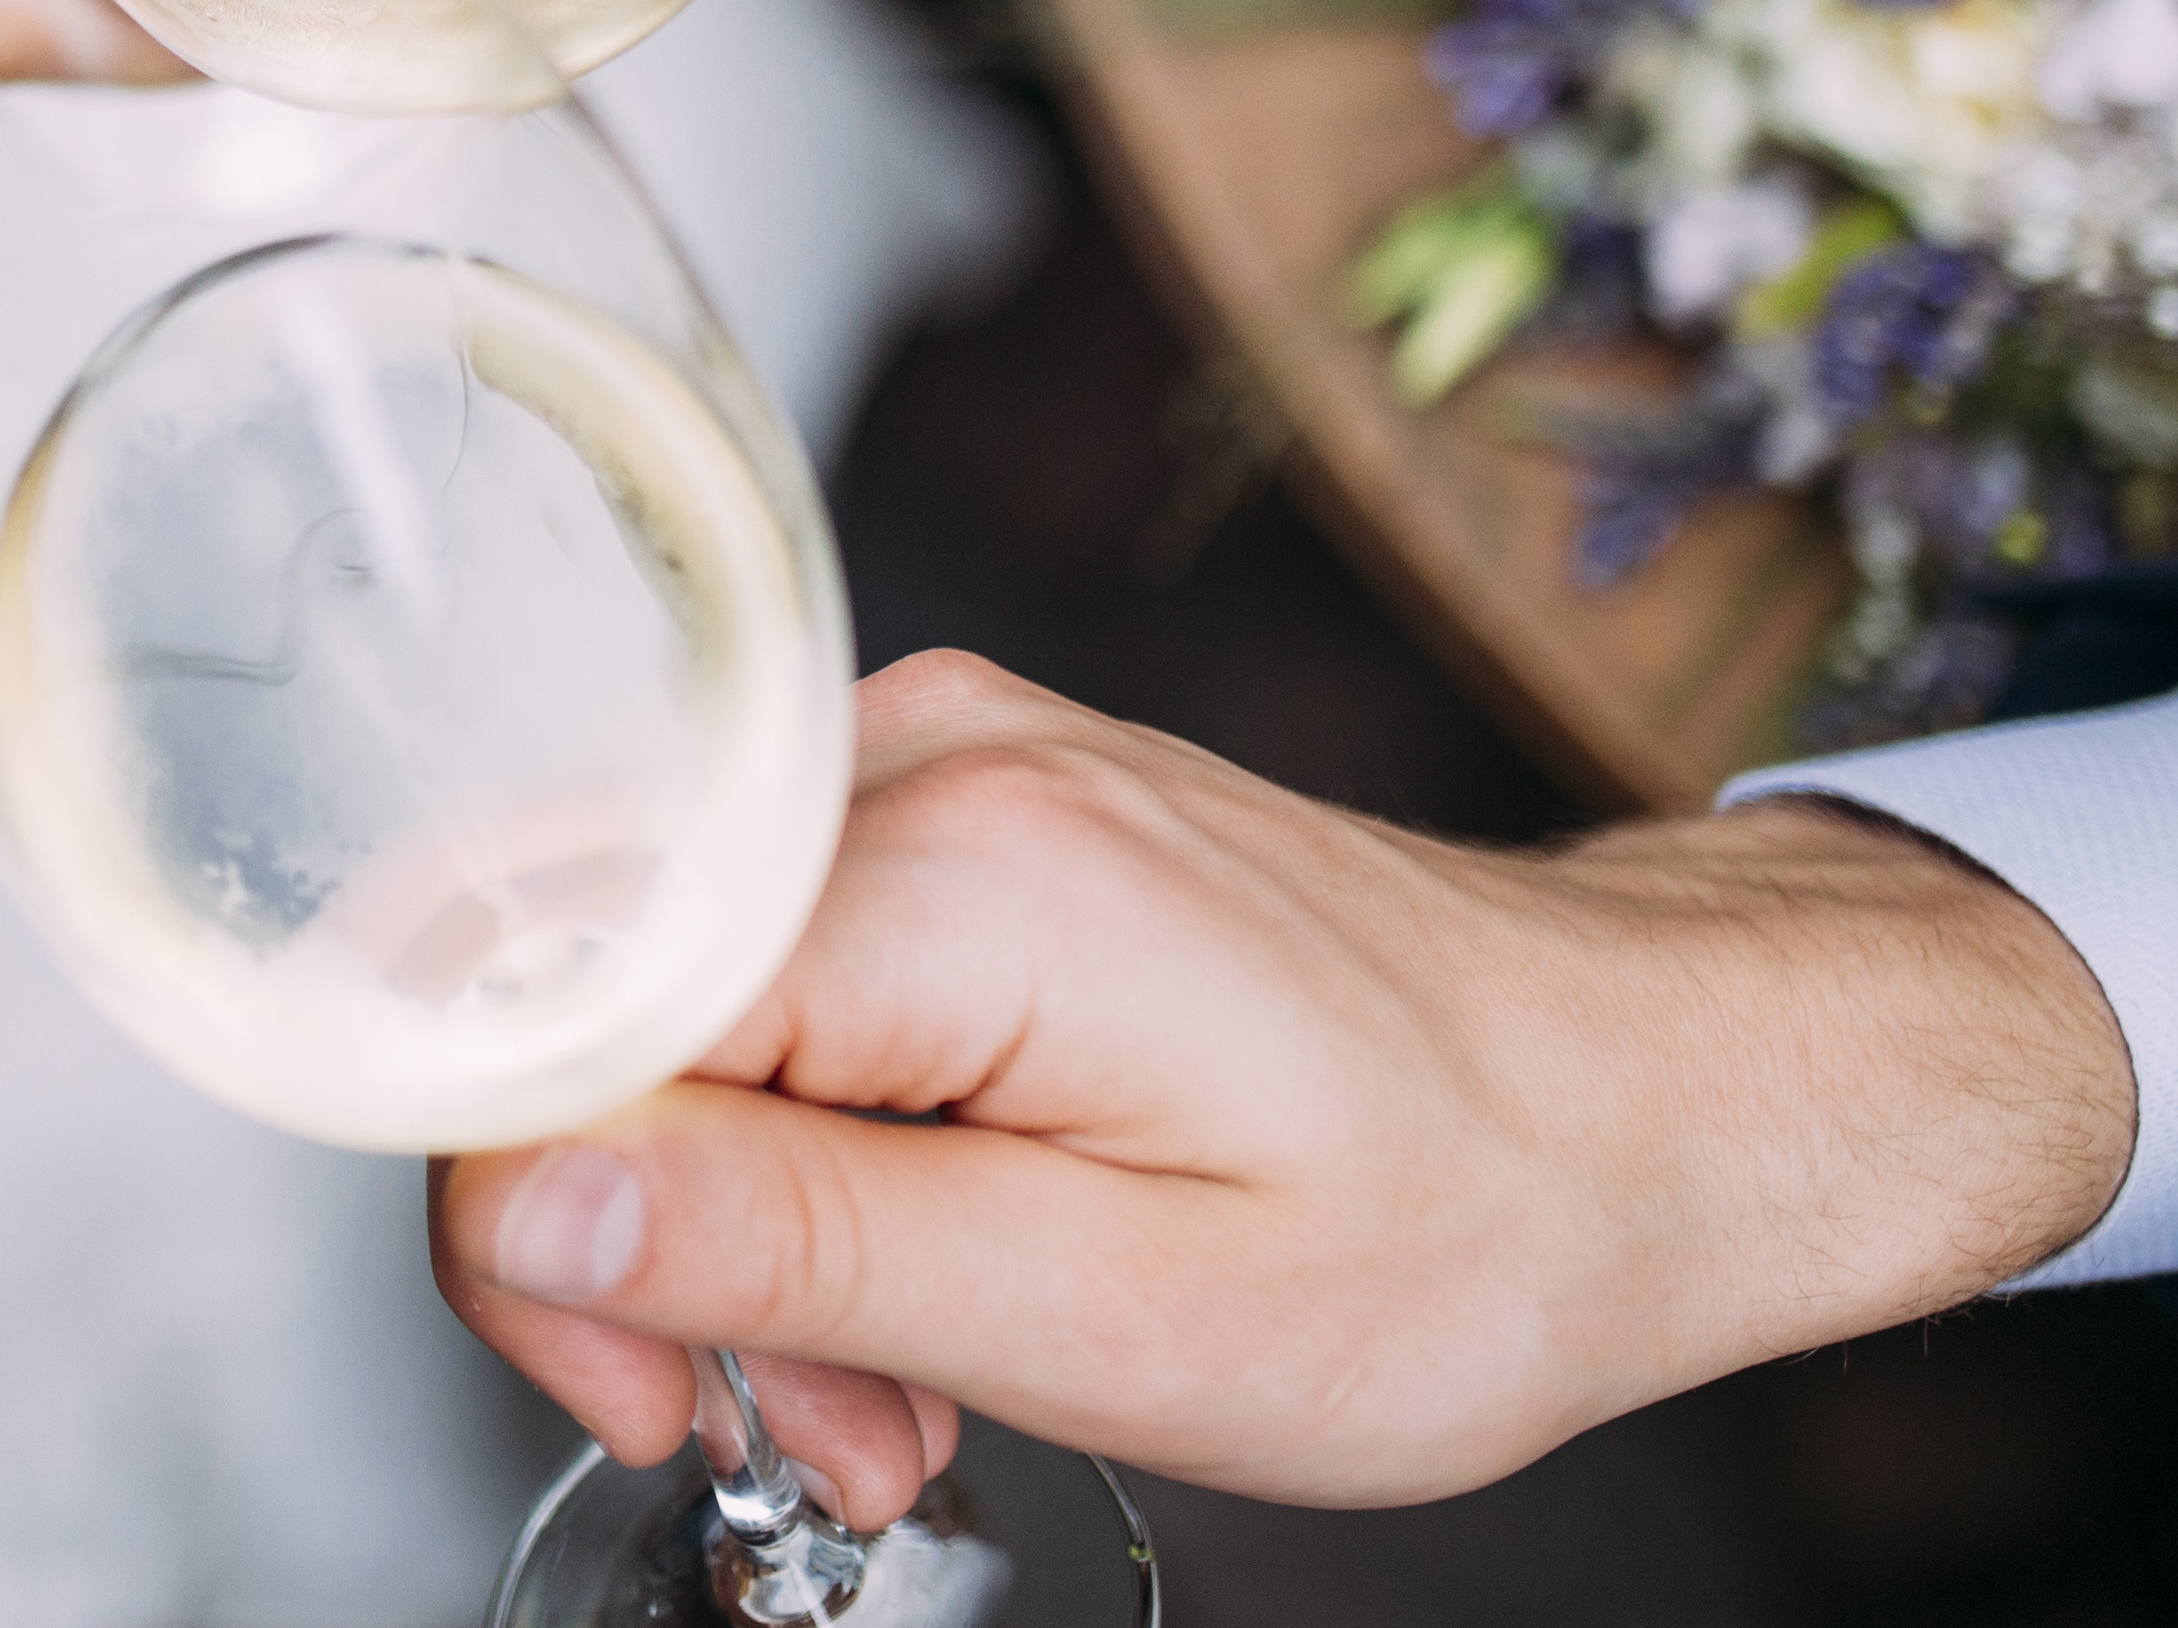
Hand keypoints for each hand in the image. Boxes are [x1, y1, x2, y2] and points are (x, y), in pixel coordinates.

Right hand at [433, 653, 2133, 1509]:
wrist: (1662, 1099)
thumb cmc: (1462, 1227)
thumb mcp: (1122, 1314)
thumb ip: (790, 1241)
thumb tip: (515, 1202)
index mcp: (950, 869)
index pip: (543, 1018)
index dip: (538, 1234)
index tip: (666, 1398)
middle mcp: (914, 756)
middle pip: (573, 989)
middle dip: (638, 1246)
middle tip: (821, 1422)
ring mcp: (933, 755)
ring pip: (660, 992)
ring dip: (731, 1217)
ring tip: (915, 1375)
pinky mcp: (954, 796)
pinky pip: (762, 963)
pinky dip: (804, 1138)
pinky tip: (934, 1249)